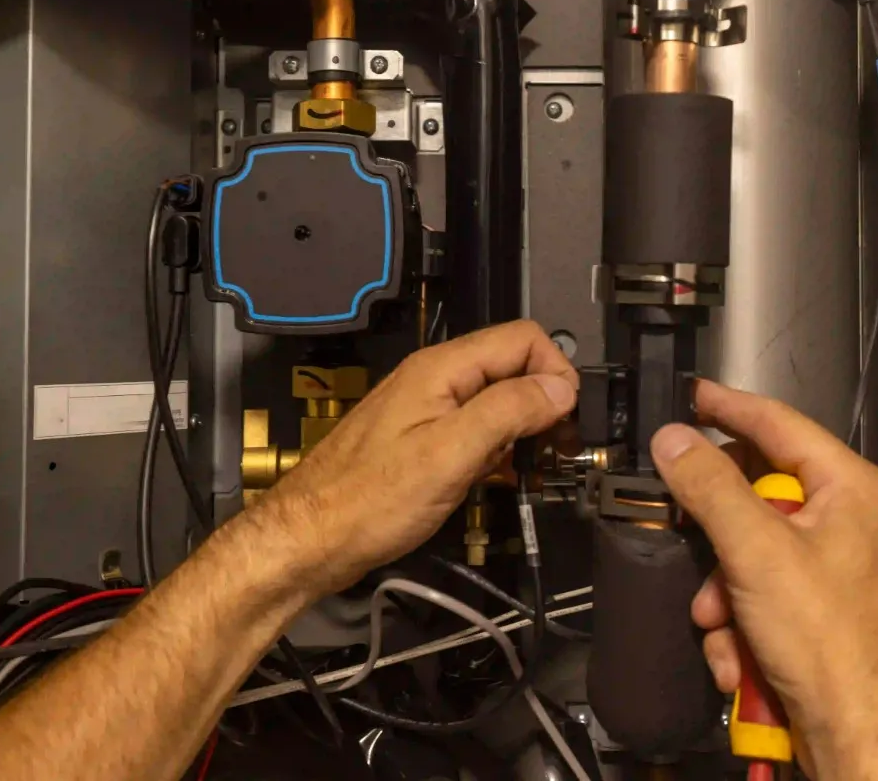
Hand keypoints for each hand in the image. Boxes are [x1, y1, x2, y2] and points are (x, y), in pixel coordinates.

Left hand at [253, 320, 577, 595]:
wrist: (310, 540)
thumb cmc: (368, 502)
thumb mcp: (449, 454)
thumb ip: (507, 412)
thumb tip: (560, 387)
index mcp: (441, 369)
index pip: (522, 338)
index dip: (555, 373)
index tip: (567, 421)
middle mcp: (434, 378)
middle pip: (511, 366)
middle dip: (543, 402)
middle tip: (557, 449)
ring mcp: (425, 408)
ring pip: (494, 399)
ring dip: (521, 429)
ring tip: (529, 468)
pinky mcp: (420, 439)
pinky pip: (473, 428)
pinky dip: (495, 449)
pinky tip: (496, 478)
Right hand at [649, 380, 877, 780]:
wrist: (866, 739)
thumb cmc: (842, 652)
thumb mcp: (758, 553)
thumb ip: (710, 488)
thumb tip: (676, 441)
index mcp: (851, 490)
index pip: (779, 423)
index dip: (727, 407)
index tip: (690, 397)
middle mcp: (849, 523)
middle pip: (755, 495)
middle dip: (716, 535)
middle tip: (688, 535)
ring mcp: (833, 570)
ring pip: (749, 554)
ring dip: (722, 594)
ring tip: (723, 624)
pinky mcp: (817, 614)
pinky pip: (758, 598)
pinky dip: (739, 627)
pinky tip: (741, 657)